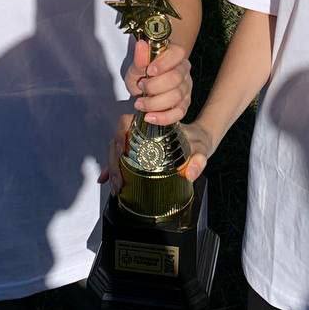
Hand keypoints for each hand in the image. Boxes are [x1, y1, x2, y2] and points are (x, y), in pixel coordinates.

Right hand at [98, 115, 214, 193]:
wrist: (200, 142)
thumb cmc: (198, 141)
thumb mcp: (201, 148)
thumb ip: (199, 159)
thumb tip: (189, 174)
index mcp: (153, 123)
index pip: (127, 123)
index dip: (120, 137)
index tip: (121, 153)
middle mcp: (142, 130)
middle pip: (118, 140)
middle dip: (114, 161)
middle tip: (118, 182)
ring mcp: (139, 140)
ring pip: (116, 149)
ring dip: (113, 167)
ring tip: (116, 186)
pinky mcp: (139, 151)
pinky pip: (122, 158)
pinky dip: (113, 169)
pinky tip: (107, 180)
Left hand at [123, 38, 192, 125]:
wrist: (144, 88)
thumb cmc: (143, 73)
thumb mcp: (136, 66)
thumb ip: (139, 58)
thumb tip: (141, 45)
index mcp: (175, 55)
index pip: (177, 54)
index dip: (164, 63)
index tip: (149, 71)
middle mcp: (184, 71)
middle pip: (176, 78)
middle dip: (154, 86)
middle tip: (140, 87)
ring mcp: (186, 88)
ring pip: (176, 97)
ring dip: (154, 103)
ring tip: (139, 103)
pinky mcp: (184, 105)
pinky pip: (178, 113)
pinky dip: (163, 117)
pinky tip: (149, 117)